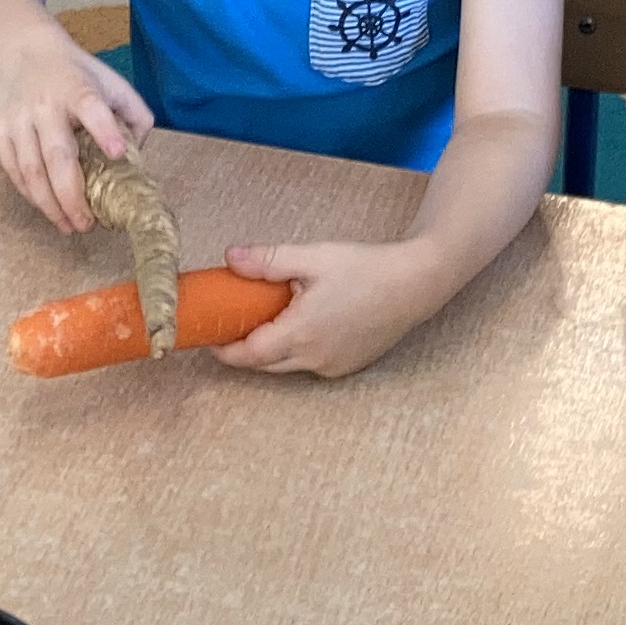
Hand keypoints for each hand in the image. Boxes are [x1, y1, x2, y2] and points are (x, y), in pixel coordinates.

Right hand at [0, 24, 155, 234]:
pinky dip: (30, 194)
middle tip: (87, 224)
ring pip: (31, 170)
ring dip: (50, 204)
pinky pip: (13, 170)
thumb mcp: (110, 81)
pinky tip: (48, 208)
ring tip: (69, 225)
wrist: (21, 50)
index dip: (105, 130)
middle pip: (56, 155)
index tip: (117, 153)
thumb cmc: (75, 74)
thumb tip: (138, 158)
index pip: (91, 108)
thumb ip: (133, 115)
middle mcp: (44, 103)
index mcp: (77, 88)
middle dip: (72, 196)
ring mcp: (18, 117)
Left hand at [214, 237, 441, 378]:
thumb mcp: (313, 257)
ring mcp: (333, 367)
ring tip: (267, 318)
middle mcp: (314, 359)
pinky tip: (302, 323)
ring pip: (287, 365)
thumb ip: (268, 261)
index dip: (224, 349)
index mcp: (300, 334)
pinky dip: (297, 349)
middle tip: (233, 322)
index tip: (209, 335)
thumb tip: (230, 258)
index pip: (248, 355)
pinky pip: (310, 364)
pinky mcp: (347, 366)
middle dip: (244, 348)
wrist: (416, 283)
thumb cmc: (366, 268)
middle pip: (264, 364)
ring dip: (271, 349)